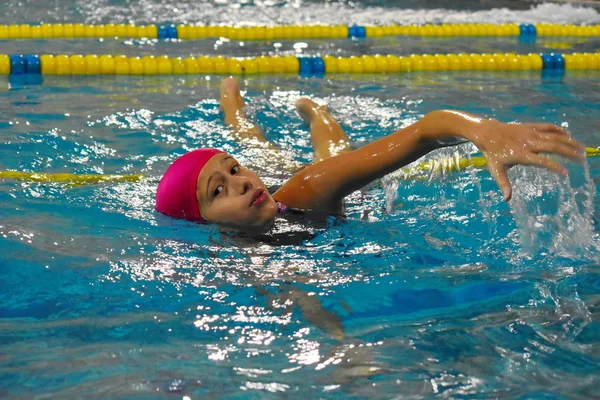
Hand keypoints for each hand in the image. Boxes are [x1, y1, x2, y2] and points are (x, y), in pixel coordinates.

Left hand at [468, 119, 585, 200]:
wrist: (487, 133)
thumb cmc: (492, 154)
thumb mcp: (496, 170)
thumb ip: (504, 184)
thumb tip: (507, 200)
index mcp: (521, 155)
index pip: (542, 161)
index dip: (554, 167)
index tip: (566, 173)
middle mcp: (528, 143)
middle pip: (553, 147)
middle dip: (569, 152)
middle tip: (581, 159)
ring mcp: (530, 133)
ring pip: (553, 136)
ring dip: (569, 141)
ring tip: (581, 148)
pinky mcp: (530, 126)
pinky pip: (548, 127)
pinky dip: (559, 130)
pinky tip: (568, 135)